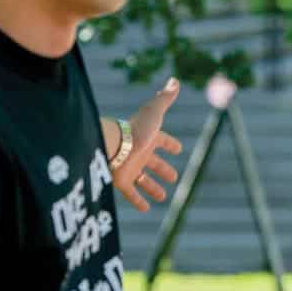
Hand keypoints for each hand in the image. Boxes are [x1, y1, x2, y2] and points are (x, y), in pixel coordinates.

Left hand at [107, 80, 184, 211]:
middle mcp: (139, 153)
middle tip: (173, 177)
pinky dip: (138, 201)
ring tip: (163, 196)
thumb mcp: (154, 112)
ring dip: (152, 187)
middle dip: (163, 169)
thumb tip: (175, 81)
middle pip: (153, 162)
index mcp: (147, 137)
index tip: (178, 149)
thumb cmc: (136, 129)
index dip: (169, 144)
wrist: (113, 145)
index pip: (161, 140)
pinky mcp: (122, 181)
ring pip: (143, 179)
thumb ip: (164, 98)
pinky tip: (147, 209)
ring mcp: (130, 167)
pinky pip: (131, 193)